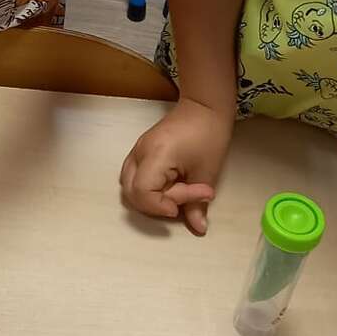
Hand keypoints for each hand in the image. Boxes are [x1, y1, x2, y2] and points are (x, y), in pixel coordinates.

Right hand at [119, 98, 233, 235]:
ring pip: (127, 184)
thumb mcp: (207, 172)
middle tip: (180, 201)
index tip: (180, 206)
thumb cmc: (209, 135)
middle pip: (129, 191)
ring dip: (148, 196)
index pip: (141, 191)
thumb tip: (198, 229)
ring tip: (174, 192)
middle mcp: (139, 153)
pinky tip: (168, 184)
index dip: (159, 206)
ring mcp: (137, 150)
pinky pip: (133, 174)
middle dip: (154, 204)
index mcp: (155, 156)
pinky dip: (146, 186)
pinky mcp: (141, 150)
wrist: (204, 106)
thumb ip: (198, 204)